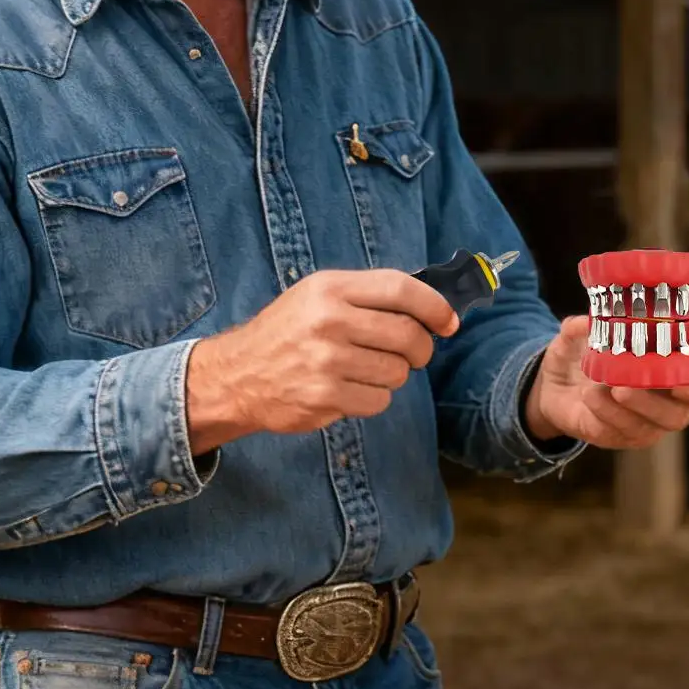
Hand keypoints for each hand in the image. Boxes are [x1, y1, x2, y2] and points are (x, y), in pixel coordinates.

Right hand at [186, 269, 458, 451]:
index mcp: (330, 288)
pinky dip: (374, 398)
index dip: (435, 306)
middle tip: (413, 354)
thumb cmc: (287, 331)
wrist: (239, 374)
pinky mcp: (325, 396)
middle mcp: (329, 320)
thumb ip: (367, 296)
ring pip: (397, 372)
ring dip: (393, 375)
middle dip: (421, 349)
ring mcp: (326, 361)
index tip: (449, 322)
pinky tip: (352, 389)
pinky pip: (379, 400)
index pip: (400, 289)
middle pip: (407, 334)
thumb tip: (430, 307)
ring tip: (368, 370)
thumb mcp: (318, 295)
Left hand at [523, 316, 688, 448]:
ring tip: (617, 388)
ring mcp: (658, 416)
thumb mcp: (575, 335)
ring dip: (647, 403)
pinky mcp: (632, 436)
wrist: (554, 390)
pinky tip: (592, 397)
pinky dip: (612, 414)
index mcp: (675, 353)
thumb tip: (586, 325)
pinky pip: (632, 431)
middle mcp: (677, 387)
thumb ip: (580, 327)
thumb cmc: (581, 354)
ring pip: (672, 419)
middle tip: (679, 383)